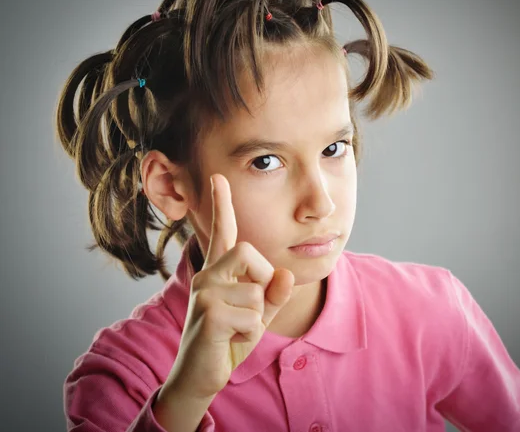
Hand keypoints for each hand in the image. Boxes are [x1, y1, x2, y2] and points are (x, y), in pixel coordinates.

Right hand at [163, 173, 294, 400]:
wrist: (199, 377)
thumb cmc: (228, 342)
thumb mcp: (257, 316)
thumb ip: (272, 295)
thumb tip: (284, 274)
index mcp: (218, 272)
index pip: (222, 232)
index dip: (222, 204)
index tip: (219, 177)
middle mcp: (207, 275)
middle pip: (250, 252)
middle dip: (263, 281)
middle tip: (251, 307)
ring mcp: (204, 292)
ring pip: (257, 293)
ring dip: (256, 320)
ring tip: (235, 331)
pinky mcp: (208, 314)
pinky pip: (252, 317)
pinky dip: (250, 335)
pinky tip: (229, 342)